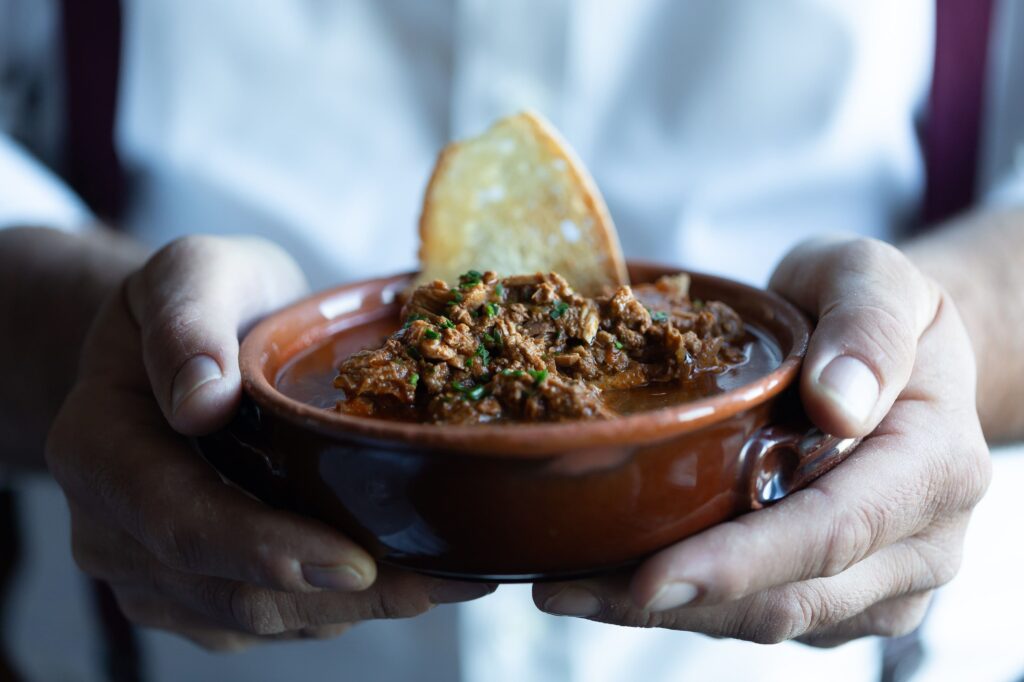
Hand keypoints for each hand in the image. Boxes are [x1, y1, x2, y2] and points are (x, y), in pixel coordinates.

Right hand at [47, 236, 492, 650]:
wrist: (190, 347)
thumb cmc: (204, 304)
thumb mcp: (193, 273)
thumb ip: (186, 320)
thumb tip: (200, 400)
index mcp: (98, 447)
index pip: (178, 518)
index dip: (264, 548)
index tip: (353, 561)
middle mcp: (113, 528)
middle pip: (230, 590)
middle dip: (338, 597)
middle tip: (441, 582)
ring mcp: (155, 570)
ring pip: (258, 619)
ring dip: (354, 609)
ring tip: (446, 579)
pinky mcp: (198, 592)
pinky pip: (270, 621)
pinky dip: (340, 607)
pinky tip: (405, 577)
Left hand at [534, 237, 990, 645]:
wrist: (882, 352)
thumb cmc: (867, 310)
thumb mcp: (875, 277)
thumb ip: (869, 324)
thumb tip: (838, 401)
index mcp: (934, 468)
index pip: (833, 531)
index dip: (740, 563)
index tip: (651, 579)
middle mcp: (918, 544)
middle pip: (788, 598)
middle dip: (676, 605)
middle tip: (567, 589)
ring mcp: (877, 580)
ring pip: (764, 620)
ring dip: (663, 614)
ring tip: (568, 586)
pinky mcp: (835, 593)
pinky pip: (755, 613)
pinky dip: (683, 604)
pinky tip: (611, 578)